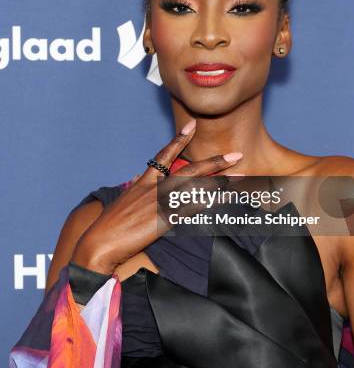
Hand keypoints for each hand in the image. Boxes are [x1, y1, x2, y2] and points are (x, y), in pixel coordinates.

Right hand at [71, 120, 243, 273]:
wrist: (99, 243)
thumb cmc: (108, 226)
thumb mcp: (122, 201)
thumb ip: (136, 189)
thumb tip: (138, 180)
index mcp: (144, 182)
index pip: (164, 155)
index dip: (179, 139)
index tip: (192, 124)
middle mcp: (155, 188)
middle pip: (191, 171)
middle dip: (215, 162)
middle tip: (236, 155)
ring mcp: (162, 203)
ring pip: (198, 189)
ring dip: (221, 183)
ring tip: (241, 177)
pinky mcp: (165, 220)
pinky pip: (194, 209)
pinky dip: (210, 203)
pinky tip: (224, 199)